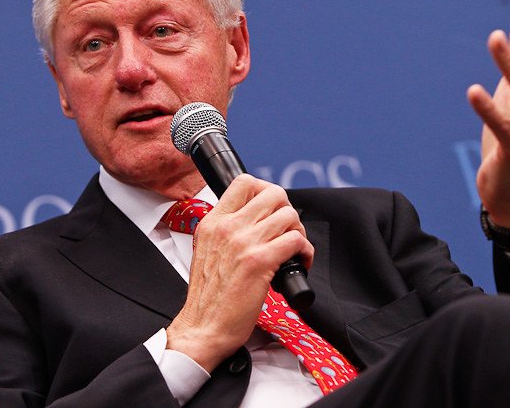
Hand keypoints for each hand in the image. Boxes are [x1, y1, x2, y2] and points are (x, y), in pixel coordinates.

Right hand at [165, 174, 312, 371]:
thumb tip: (250, 220)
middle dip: (287, 209)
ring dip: (299, 231)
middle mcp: (228, 227)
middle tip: (287, 229)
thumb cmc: (207, 297)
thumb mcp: (205, 250)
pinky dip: (305, 251)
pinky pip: (296, 240)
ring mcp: (244, 242)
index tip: (271, 208)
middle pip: (273, 193)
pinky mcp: (261, 261)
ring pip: (288, 215)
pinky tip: (300, 262)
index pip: (244, 182)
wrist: (203, 327)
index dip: (265, 191)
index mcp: (213, 222)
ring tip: (294, 248)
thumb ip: (223, 231)